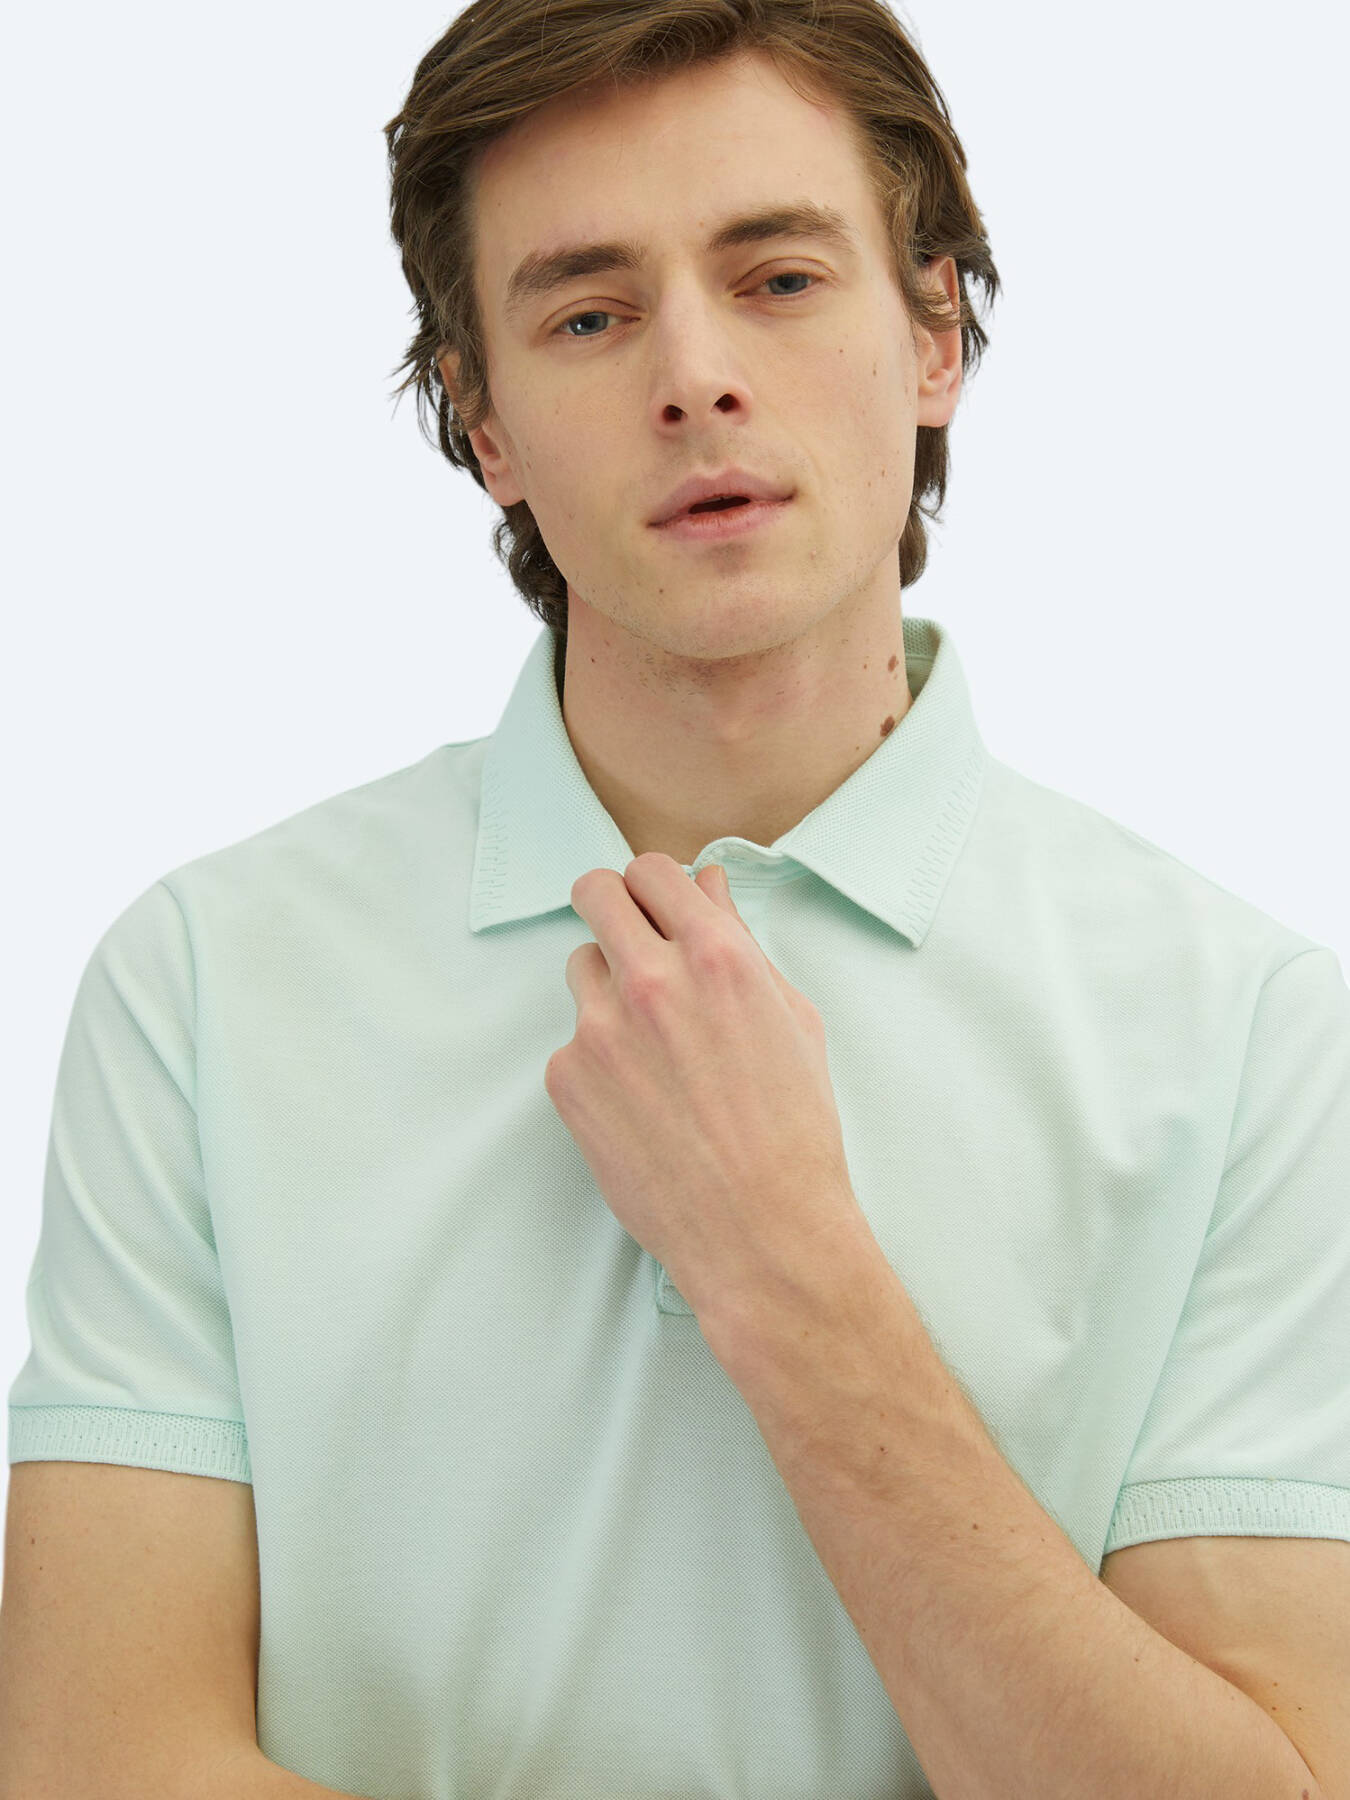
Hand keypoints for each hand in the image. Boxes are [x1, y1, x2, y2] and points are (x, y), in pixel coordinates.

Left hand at [545, 852, 867, 1328]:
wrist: (759, 1229)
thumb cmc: (792, 1128)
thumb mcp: (792, 1019)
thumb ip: (740, 941)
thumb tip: (707, 885)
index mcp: (716, 955)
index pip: (653, 870)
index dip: (655, 886)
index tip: (658, 906)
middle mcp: (651, 980)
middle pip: (594, 893)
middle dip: (613, 908)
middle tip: (631, 941)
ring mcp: (599, 1029)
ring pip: (581, 967)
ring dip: (607, 986)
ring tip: (651, 1043)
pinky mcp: (567, 1078)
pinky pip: (572, 1039)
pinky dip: (599, 1057)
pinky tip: (641, 1099)